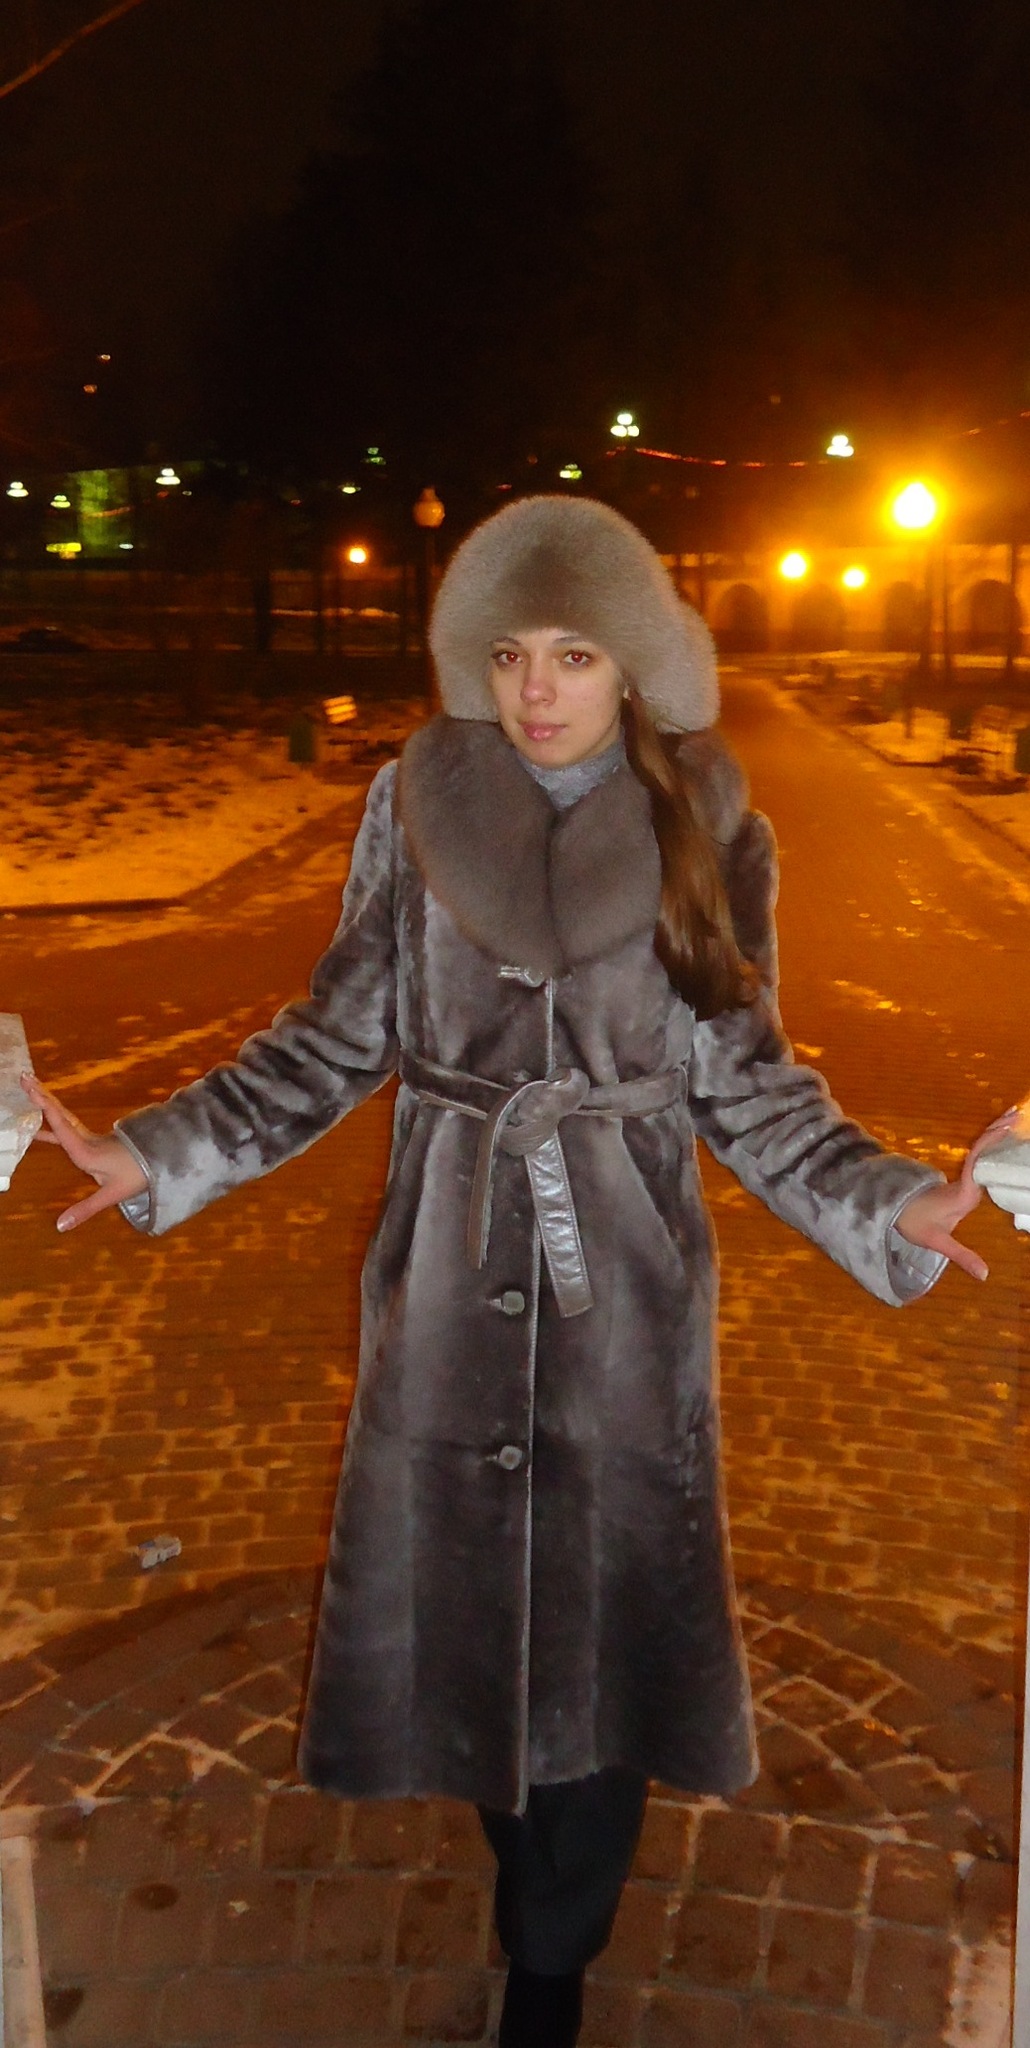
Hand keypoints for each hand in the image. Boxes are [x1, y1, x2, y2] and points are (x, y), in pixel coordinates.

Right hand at [20, 1073, 147, 1230]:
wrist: (160, 1162)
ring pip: (64, 1117)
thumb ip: (84, 1209)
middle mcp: (85, 1141)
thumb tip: (60, 1226)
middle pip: (60, 1114)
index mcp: (86, 1152)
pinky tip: (38, 1130)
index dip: (49, 1113)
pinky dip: (52, 1122)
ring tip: (29, 1089)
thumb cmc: (137, 1176)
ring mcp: (89, 1139)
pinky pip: (67, 1127)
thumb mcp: (111, 1195)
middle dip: (41, 1096)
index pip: (64, 1129)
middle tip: (25, 1077)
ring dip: (46, 1103)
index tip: (36, 1095)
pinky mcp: (92, 1142)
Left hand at [893, 1108, 1021, 1281]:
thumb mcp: (939, 1242)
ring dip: (996, 1132)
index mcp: (964, 1192)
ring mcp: (965, 1179)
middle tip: (1017, 1113)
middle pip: (983, 1148)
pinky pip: (980, 1157)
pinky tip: (1004, 1135)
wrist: (898, 1215)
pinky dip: (992, 1144)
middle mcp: (967, 1181)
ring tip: (1014, 1116)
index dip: (988, 1144)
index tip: (1003, 1129)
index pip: (977, 1160)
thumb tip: (985, 1275)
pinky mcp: (965, 1181)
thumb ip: (962, 1256)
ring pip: (981, 1149)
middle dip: (999, 1130)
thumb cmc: (917, 1225)